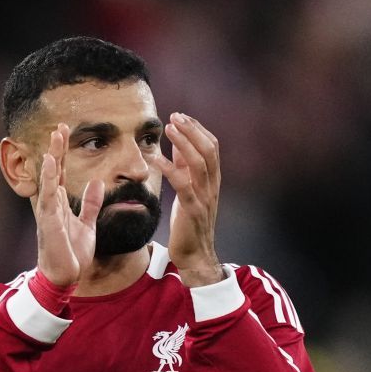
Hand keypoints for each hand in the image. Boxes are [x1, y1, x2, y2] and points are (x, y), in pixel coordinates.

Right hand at [36, 124, 103, 286]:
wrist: (65, 277)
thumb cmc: (72, 253)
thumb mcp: (87, 224)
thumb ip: (91, 204)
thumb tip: (97, 182)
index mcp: (60, 203)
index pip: (62, 172)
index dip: (63, 152)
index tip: (65, 131)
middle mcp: (52, 203)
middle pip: (54, 171)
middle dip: (56, 148)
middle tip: (59, 126)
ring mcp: (49, 212)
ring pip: (49, 180)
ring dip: (52, 159)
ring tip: (55, 139)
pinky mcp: (49, 222)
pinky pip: (49, 197)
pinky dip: (50, 180)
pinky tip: (52, 164)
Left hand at [152, 112, 224, 285]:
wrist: (195, 255)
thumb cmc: (189, 223)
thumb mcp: (189, 191)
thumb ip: (185, 168)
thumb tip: (177, 145)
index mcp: (213, 180)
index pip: (212, 146)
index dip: (198, 129)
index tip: (181, 116)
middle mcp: (212, 186)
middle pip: (209, 150)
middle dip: (192, 130)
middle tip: (175, 116)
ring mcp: (204, 198)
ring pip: (199, 162)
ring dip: (184, 142)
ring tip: (170, 128)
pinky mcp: (192, 210)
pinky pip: (183, 184)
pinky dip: (170, 168)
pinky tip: (157, 159)